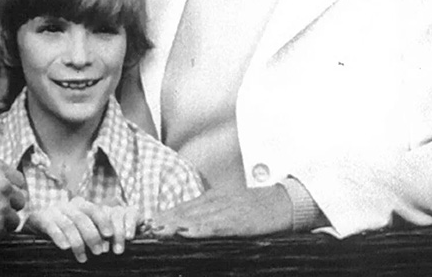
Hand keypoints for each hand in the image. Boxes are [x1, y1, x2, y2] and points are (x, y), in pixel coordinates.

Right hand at [0, 159, 26, 240]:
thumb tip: (8, 183)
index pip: (20, 181)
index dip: (12, 189)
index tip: (5, 195)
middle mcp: (3, 185)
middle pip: (20, 200)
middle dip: (9, 205)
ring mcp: (1, 207)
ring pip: (14, 219)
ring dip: (3, 221)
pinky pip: (3, 233)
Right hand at [27, 198, 137, 261]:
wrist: (34, 220)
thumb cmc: (61, 225)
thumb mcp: (77, 223)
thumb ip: (91, 229)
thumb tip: (107, 244)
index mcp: (79, 204)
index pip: (94, 209)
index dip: (103, 221)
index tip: (110, 235)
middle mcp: (67, 205)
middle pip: (82, 218)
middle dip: (92, 235)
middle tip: (98, 252)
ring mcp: (54, 211)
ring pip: (69, 225)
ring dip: (78, 242)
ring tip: (83, 258)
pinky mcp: (41, 219)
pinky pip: (52, 227)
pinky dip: (59, 237)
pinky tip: (65, 248)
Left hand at [150, 185, 291, 237]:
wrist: (287, 202)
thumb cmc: (261, 208)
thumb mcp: (233, 207)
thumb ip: (214, 214)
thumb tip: (193, 224)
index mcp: (214, 199)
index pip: (184, 207)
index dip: (165, 214)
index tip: (147, 222)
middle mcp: (217, 202)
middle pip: (185, 211)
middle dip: (164, 219)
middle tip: (145, 227)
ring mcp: (228, 211)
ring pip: (196, 218)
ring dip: (175, 224)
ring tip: (158, 230)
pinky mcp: (240, 222)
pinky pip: (217, 226)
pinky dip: (200, 229)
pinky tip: (187, 232)